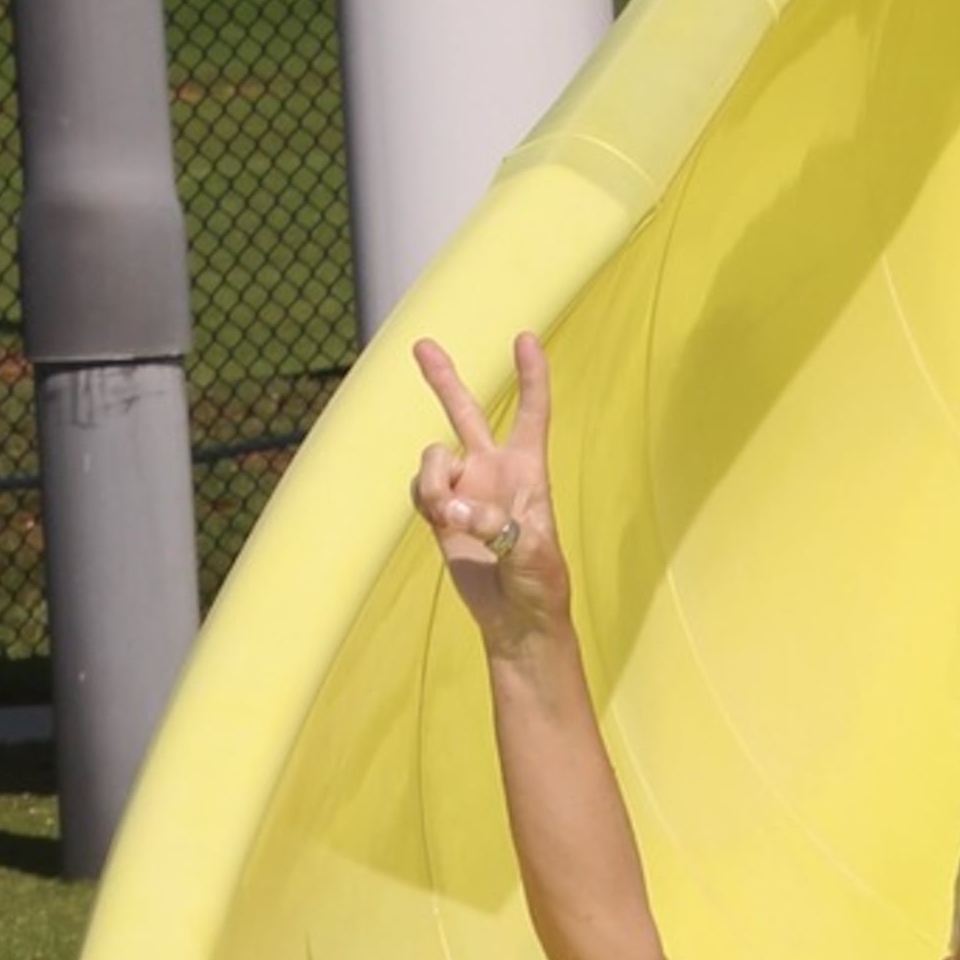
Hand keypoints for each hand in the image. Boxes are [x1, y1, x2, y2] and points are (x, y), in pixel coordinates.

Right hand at [412, 328, 569, 648]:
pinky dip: (425, 498)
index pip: (532, 412)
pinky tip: (439, 519)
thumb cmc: (539, 584)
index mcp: (528, 470)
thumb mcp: (530, 552)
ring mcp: (465, 492)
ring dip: (434, 479)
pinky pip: (420, 489)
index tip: (525, 339)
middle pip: (466, 413)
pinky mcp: (442, 516)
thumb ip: (496, 525)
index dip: (531, 375)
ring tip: (446, 514)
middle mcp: (494, 472)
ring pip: (434, 457)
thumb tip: (455, 509)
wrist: (516, 621)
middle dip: (443, 380)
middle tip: (422, 344)